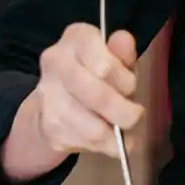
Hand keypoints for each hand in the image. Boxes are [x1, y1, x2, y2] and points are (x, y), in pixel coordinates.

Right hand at [34, 22, 143, 157]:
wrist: (54, 104)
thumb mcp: (116, 61)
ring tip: (123, 127)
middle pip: (99, 96)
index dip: (125, 80)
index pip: (105, 65)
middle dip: (125, 110)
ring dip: (117, 132)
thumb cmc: (96, 75)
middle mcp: (56, 62)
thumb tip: (124, 39)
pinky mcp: (51, 127)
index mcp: (76, 38)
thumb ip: (123, 53)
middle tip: (135, 113)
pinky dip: (108, 146)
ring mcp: (49, 96)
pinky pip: (88, 143)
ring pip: (95, 127)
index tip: (130, 86)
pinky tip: (111, 140)